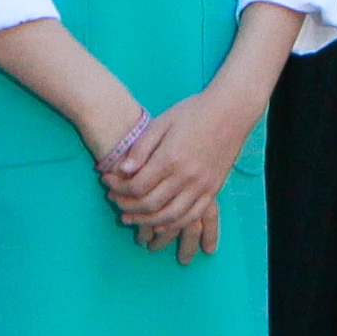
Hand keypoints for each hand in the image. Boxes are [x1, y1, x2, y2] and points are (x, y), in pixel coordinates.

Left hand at [105, 81, 265, 262]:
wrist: (230, 111)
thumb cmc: (192, 113)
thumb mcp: (161, 123)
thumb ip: (141, 149)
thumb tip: (122, 171)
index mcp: (170, 158)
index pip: (137, 185)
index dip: (117, 187)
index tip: (106, 181)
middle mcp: (186, 176)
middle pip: (149, 204)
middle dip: (126, 204)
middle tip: (113, 199)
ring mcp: (202, 186)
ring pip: (169, 216)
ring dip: (146, 220)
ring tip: (130, 216)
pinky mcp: (213, 190)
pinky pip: (191, 216)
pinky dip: (173, 224)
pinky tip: (159, 224)